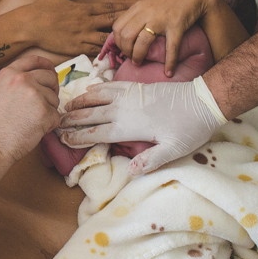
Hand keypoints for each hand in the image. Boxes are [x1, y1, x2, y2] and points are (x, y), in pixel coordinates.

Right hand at [0, 55, 60, 163]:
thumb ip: (12, 84)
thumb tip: (30, 82)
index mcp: (8, 74)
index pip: (33, 60)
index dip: (45, 65)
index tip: (50, 70)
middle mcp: (23, 80)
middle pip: (50, 77)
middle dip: (52, 89)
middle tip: (45, 102)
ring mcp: (35, 95)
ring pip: (54, 99)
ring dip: (48, 111)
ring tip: (30, 123)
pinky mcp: (45, 113)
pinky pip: (56, 117)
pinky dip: (49, 126)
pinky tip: (33, 131)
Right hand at [25, 0, 126, 56]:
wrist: (29, 26)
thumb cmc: (40, 8)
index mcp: (83, 8)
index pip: (107, 8)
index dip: (122, 7)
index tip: (134, 6)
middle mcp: (85, 22)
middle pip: (112, 22)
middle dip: (127, 22)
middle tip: (141, 22)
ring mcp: (82, 36)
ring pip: (106, 38)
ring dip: (119, 39)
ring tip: (133, 41)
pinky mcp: (76, 48)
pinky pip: (94, 51)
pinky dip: (105, 52)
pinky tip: (116, 54)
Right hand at [57, 79, 224, 174]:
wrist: (202, 100)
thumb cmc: (189, 128)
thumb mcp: (172, 150)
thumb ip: (150, 160)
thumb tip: (130, 172)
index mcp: (129, 127)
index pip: (96, 133)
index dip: (77, 136)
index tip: (62, 138)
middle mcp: (124, 110)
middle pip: (91, 115)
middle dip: (71, 120)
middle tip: (55, 123)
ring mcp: (129, 96)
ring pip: (97, 97)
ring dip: (80, 102)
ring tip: (65, 106)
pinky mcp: (136, 86)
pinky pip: (110, 85)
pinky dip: (97, 88)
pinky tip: (89, 89)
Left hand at [110, 0, 217, 76]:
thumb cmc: (168, 0)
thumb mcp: (147, 4)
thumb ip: (136, 16)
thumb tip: (124, 33)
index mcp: (137, 7)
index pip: (118, 27)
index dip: (118, 41)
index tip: (123, 49)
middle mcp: (146, 12)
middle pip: (126, 36)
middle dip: (126, 51)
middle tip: (131, 58)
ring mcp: (161, 19)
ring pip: (142, 42)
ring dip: (138, 56)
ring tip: (140, 63)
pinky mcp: (176, 25)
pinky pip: (171, 48)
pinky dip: (170, 62)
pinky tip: (169, 72)